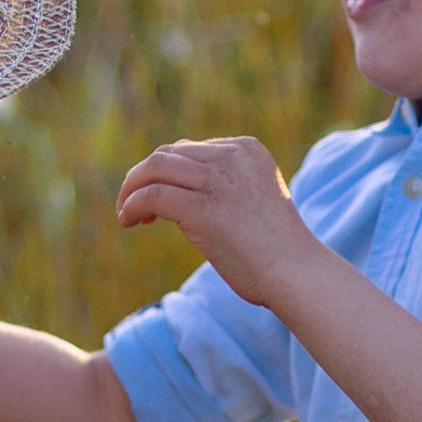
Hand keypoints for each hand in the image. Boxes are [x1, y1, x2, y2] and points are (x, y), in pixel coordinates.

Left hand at [117, 136, 316, 310]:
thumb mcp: (254, 198)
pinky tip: (129, 220)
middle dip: (145, 176)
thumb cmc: (276, 248)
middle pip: (169, 154)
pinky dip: (133, 205)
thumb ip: (225, 185)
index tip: (159, 197)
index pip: (191, 149)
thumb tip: (181, 190)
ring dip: (132, 189)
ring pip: (154, 168)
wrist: (294, 272)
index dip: (168, 171)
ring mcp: (217, 180)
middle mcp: (231, 156)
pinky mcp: (201, 207)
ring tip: (127, 212)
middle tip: (135, 204)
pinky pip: (151, 195)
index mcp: (247, 149)